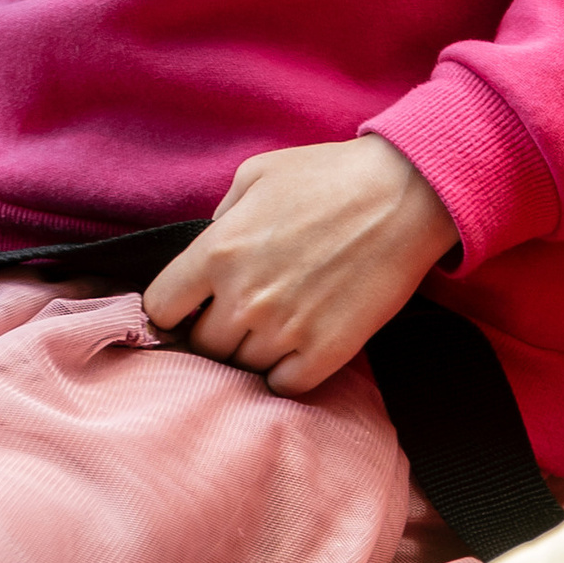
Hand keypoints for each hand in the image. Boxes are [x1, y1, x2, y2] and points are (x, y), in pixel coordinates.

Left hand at [142, 138, 457, 396]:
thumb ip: (220, 219)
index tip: (186, 310)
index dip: (170, 312)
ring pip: (241, 368)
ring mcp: (285, 330)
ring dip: (251, 351)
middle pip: (201, 346)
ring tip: (275, 324)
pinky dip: (284, 372)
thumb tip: (206, 253)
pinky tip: (296, 346)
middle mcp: (244, 297)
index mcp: (217, 251)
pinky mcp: (326, 353)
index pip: (160, 309)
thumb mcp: (255, 176)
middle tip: (238, 314)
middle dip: (212, 333)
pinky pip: (283, 385)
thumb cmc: (327, 177)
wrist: (403, 196)